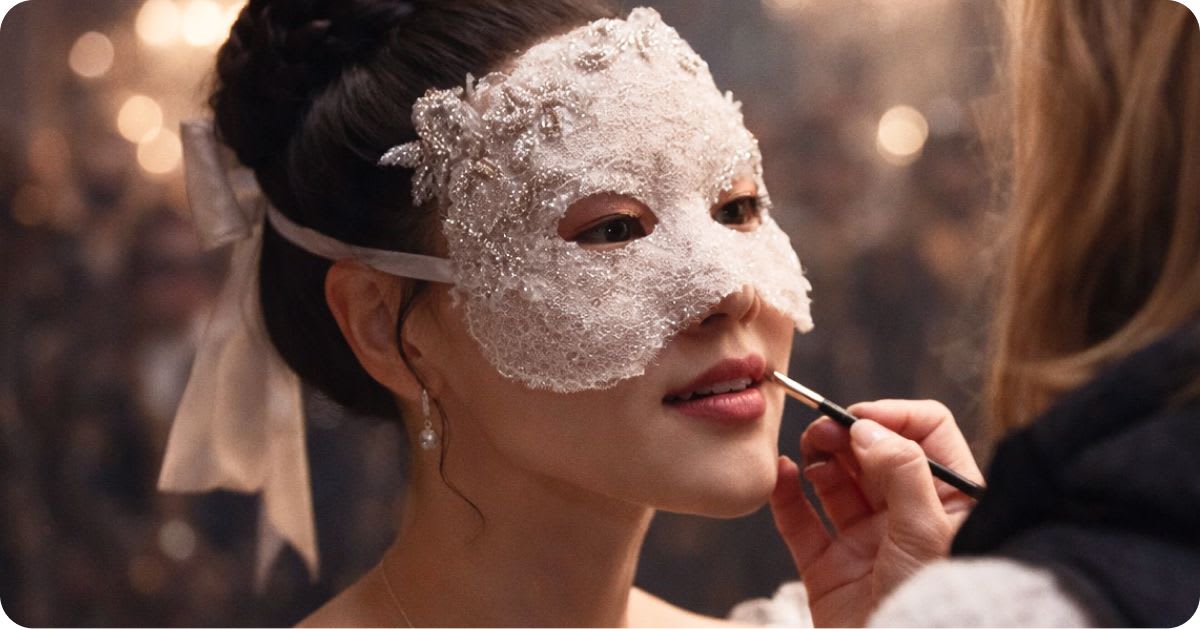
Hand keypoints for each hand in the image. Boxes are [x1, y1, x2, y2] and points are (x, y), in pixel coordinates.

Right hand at [769, 400, 982, 626]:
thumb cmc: (935, 605)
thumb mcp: (929, 533)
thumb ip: (901, 470)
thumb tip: (868, 426)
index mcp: (949, 504)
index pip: (927, 434)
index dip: (893, 417)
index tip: (859, 418)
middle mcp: (907, 517)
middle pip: (874, 453)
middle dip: (846, 433)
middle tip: (822, 430)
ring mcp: (866, 543)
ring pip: (835, 481)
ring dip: (818, 457)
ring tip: (806, 450)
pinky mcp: (828, 569)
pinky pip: (800, 522)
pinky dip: (786, 494)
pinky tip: (780, 475)